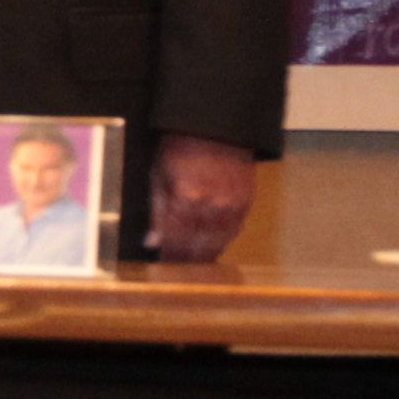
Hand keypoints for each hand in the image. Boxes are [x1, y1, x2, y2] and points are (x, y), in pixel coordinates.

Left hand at [147, 132, 257, 264]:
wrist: (216, 124)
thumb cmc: (180, 145)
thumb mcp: (159, 174)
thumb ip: (157, 211)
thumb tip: (152, 242)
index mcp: (188, 199)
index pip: (176, 241)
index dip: (168, 257)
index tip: (160, 267)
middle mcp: (213, 207)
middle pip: (197, 249)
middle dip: (184, 263)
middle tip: (174, 273)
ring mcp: (233, 206)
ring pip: (218, 245)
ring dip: (203, 257)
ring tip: (191, 266)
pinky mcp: (246, 202)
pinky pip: (233, 232)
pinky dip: (220, 243)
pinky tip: (210, 248)